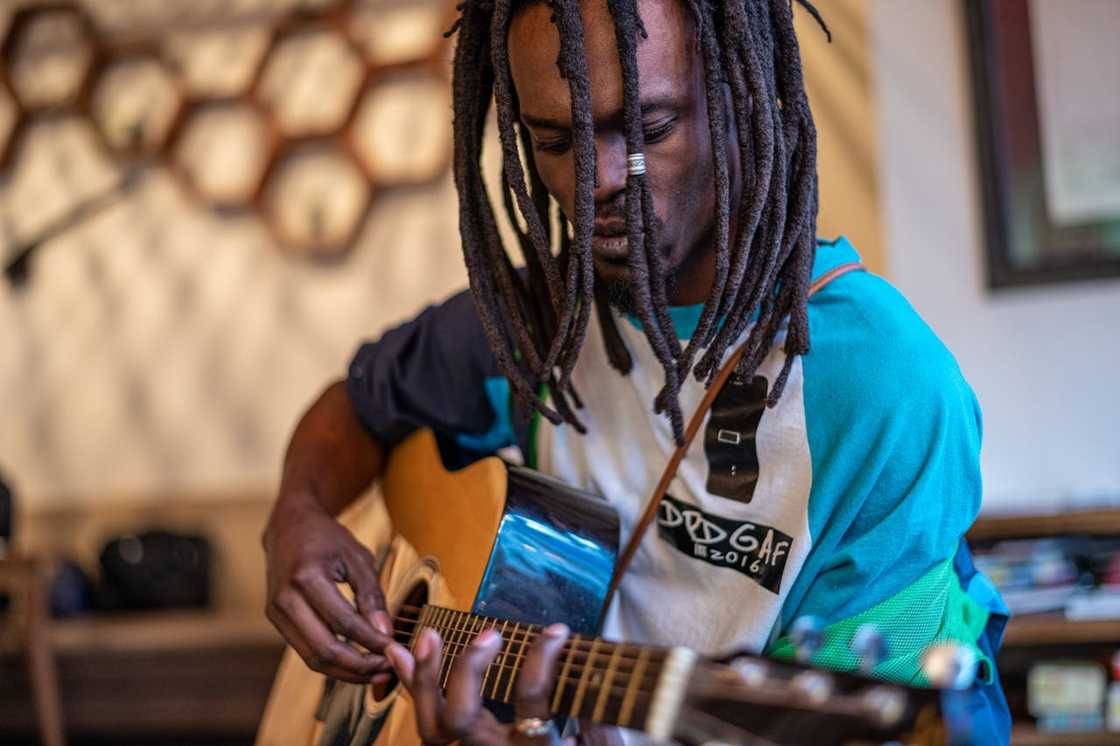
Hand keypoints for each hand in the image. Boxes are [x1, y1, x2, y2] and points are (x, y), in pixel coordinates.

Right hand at [263, 498, 393, 682]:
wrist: (289, 527)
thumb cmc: (327, 538)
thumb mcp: (357, 557)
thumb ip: (371, 595)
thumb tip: (385, 633)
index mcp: (306, 577)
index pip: (342, 622)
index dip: (371, 641)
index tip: (396, 649)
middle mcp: (285, 599)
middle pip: (323, 649)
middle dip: (359, 665)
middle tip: (388, 669)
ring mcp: (276, 613)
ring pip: (312, 658)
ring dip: (346, 671)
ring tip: (376, 672)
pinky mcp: (276, 621)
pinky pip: (306, 651)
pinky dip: (333, 663)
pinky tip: (356, 663)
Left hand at [384, 623, 574, 745]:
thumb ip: (596, 724)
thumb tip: (591, 674)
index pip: (531, 699)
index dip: (542, 658)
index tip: (557, 630)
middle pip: (461, 715)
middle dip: (466, 668)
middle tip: (488, 634)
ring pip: (431, 724)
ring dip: (424, 675)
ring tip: (428, 634)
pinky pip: (426, 721)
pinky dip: (411, 685)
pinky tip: (399, 653)